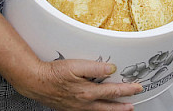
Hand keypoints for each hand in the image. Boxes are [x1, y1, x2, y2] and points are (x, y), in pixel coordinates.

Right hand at [17, 58, 141, 110]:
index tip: (137, 88)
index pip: (113, 92)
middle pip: (108, 107)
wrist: (35, 82)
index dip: (127, 90)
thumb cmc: (53, 73)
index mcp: (88, 92)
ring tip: (120, 110)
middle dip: (122, 107)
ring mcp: (77, 108)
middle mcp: (84, 103)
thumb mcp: (76, 66)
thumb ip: (95, 68)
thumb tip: (111, 69)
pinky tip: (98, 109)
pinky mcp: (70, 108)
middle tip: (133, 106)